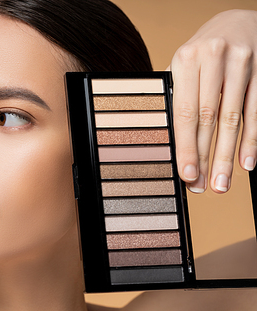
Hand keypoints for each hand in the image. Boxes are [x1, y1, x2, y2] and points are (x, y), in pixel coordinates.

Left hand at [170, 9, 256, 192]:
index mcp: (186, 60)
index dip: (186, 146)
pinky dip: (251, 139)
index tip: (185, 173)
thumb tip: (167, 138)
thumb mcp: (183, 63)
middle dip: (204, 157)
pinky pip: (255, 111)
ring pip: (233, 119)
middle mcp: (214, 60)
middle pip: (209, 120)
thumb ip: (176, 94)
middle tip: (201, 186)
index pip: (185, 113)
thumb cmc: (203, 50)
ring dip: (226, 155)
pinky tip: (246, 162)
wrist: (240, 20)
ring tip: (221, 183)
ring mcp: (241, 65)